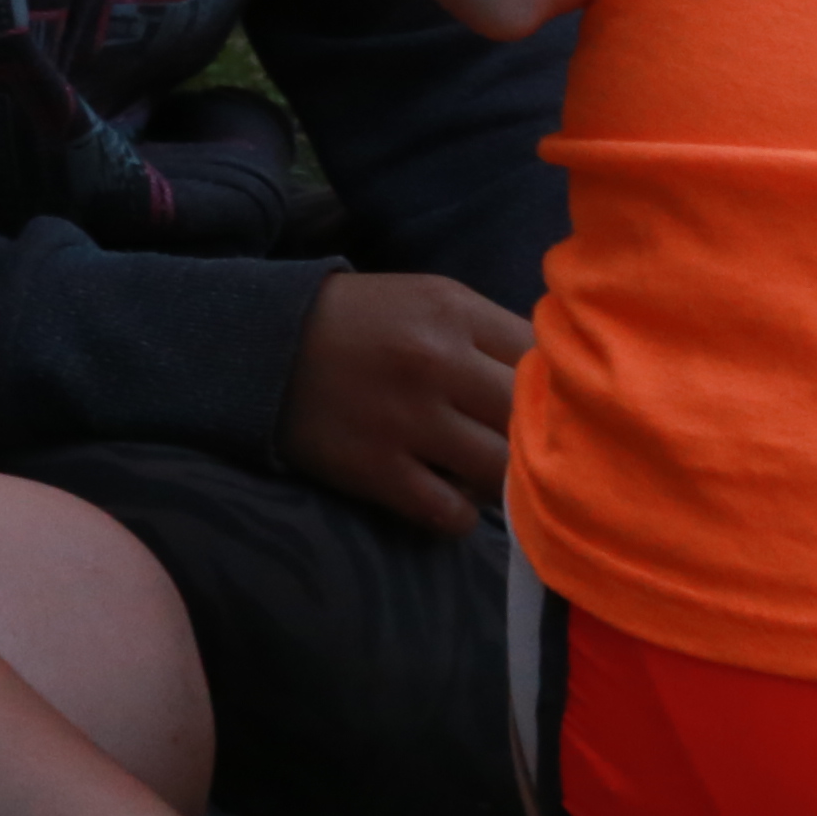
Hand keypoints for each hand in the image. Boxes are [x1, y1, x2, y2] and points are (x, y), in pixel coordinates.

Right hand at [277, 270, 525, 533]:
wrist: (265, 347)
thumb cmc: (361, 322)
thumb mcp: (428, 300)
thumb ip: (488, 332)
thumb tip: (551, 378)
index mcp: (454, 311)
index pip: (540, 356)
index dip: (551, 385)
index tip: (544, 402)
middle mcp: (438, 361)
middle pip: (528, 415)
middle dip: (535, 435)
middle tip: (525, 447)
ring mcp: (408, 419)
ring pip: (499, 470)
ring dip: (502, 480)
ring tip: (485, 474)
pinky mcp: (377, 469)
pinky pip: (449, 514)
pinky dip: (459, 515)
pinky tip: (448, 497)